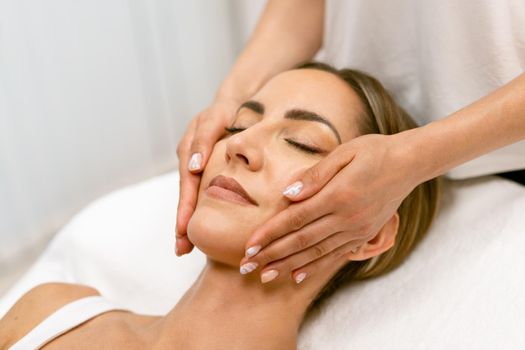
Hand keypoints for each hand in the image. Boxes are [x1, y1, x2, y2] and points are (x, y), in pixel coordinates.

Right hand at [175, 98, 240, 255]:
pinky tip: (201, 225)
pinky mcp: (206, 168)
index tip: (183, 232)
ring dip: (188, 219)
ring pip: (192, 196)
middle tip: (182, 249)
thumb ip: (204, 139)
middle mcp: (190, 160)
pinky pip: (201, 191)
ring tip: (186, 246)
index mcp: (189, 150)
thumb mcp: (216, 118)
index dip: (185, 209)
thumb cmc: (228, 109)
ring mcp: (196, 164)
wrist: (237, 102)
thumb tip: (194, 166)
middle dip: (182, 223)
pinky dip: (199, 208)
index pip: (187, 185)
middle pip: (185, 196)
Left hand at [239, 133, 422, 283]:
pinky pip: (335, 256)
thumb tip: (286, 195)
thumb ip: (314, 176)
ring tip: (265, 276)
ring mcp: (357, 230)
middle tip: (247, 266)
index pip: (295, 219)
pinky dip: (315, 267)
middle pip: (301, 241)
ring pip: (316, 253)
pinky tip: (297, 276)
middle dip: (271, 254)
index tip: (249, 245)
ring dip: (288, 266)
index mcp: (339, 195)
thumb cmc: (373, 151)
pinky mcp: (364, 235)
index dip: (269, 233)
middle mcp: (347, 218)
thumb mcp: (343, 153)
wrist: (409, 163)